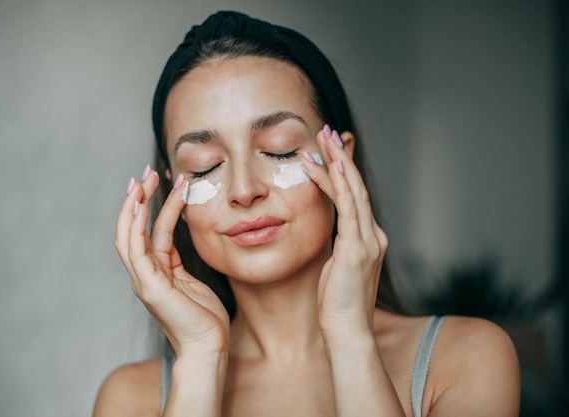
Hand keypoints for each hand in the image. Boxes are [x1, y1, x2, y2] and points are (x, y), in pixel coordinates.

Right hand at [115, 167, 229, 355]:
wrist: (208, 348)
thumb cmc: (205, 319)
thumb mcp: (192, 281)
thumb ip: (180, 262)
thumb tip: (181, 240)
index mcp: (155, 272)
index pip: (147, 232)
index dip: (150, 206)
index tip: (156, 181)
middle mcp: (144, 275)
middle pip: (131, 229)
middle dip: (137, 198)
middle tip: (146, 172)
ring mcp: (143, 281)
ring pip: (129, 235)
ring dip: (135, 205)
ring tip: (144, 179)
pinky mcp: (150, 286)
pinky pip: (137, 250)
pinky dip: (136, 225)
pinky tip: (142, 204)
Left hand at [301, 127, 387, 337]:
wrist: (348, 332)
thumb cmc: (337, 303)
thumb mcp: (335, 266)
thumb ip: (336, 244)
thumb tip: (328, 230)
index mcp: (368, 239)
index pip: (354, 196)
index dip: (342, 170)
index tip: (328, 149)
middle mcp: (373, 235)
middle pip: (356, 186)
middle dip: (340, 156)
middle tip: (326, 131)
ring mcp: (368, 241)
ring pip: (353, 191)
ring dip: (338, 161)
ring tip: (323, 137)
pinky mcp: (357, 249)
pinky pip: (348, 209)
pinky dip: (340, 184)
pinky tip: (331, 163)